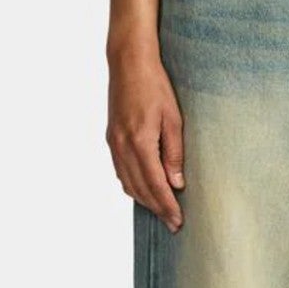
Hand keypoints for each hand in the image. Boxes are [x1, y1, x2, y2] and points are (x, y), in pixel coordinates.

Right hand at [106, 47, 185, 229]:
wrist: (128, 63)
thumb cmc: (155, 86)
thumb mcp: (173, 119)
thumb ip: (174, 153)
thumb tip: (176, 183)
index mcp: (140, 141)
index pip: (155, 184)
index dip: (167, 205)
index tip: (177, 221)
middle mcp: (122, 146)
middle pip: (140, 188)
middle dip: (157, 208)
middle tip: (172, 224)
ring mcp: (113, 143)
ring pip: (127, 183)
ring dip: (144, 200)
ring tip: (161, 211)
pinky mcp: (111, 138)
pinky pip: (120, 171)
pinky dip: (132, 185)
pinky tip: (143, 190)